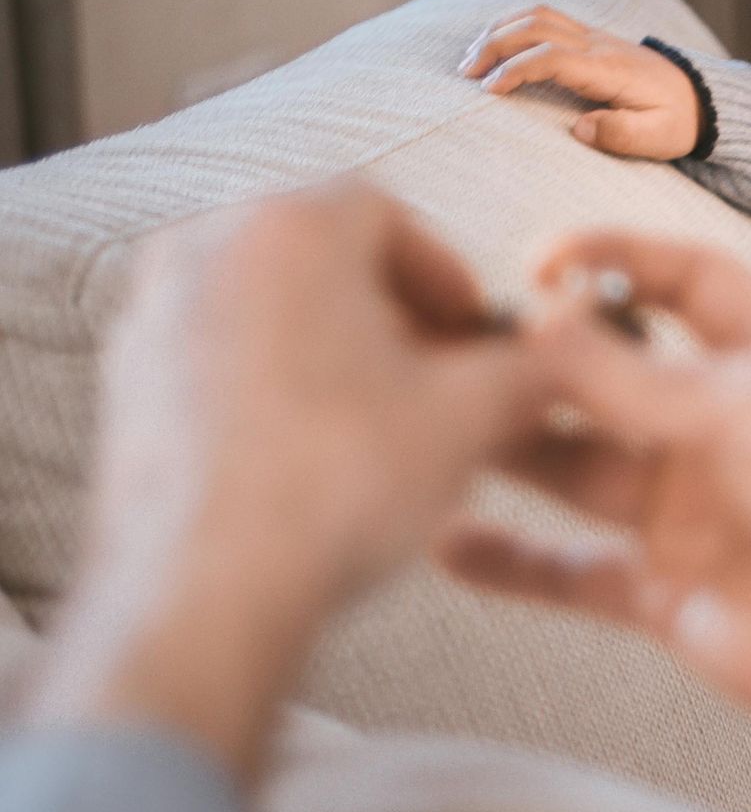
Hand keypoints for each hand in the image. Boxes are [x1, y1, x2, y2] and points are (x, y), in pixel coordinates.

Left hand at [29, 184, 578, 778]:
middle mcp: (207, 248)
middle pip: (323, 255)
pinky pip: (217, 354)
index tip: (476, 333)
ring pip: (267, 304)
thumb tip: (566, 360)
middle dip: (388, 311)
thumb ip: (531, 370)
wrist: (204, 595)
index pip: (391, 215)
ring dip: (329, 347)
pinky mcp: (124, 380)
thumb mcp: (468, 420)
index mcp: (292, 227)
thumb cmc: (331, 491)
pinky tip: (307, 453)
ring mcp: (152, 312)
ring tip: (378, 422)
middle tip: (438, 378)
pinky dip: (268, 383)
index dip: (448, 277)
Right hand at [445, 233, 750, 743]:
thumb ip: (635, 376)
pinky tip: (443, 540)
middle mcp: (718, 428)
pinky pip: (573, 575)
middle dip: (532, 358)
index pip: (680, 281)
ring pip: (573, 468)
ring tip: (427, 424)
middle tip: (444, 345)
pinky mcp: (671, 598)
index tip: (537, 264)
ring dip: (506, 446)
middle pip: (606, 376)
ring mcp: (692, 514)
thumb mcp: (749, 409)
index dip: (613, 259)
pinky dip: (512, 564)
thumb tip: (538, 321)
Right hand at [461, 8, 701, 159]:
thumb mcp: (658, 138)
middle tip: (464, 73)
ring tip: (470, 57)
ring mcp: (593, 36)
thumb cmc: (676, 122)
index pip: (551, 57)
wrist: (700, 98)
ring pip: (538, 15)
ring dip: (499, 30)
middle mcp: (597, 44)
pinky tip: (495, 43)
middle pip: (536, 26)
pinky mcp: (591, 37)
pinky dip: (514, 24)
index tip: (488, 91)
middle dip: (494, 44)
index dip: (516, 69)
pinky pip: (546, 18)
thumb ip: (621, 134)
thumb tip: (580, 128)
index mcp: (608, 69)